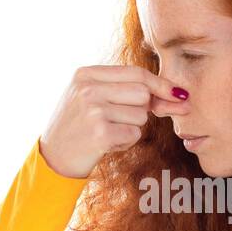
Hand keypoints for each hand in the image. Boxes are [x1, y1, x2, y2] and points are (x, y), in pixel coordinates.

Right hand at [39, 65, 188, 177]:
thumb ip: (124, 90)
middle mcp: (88, 89)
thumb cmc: (79, 126)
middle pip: (142, 93)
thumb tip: (175, 94)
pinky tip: (105, 144)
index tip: (178, 93)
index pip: (135, 73)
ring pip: (140, 116)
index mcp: (86, 74)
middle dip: (142, 109)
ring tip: (107, 132)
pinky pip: (134, 135)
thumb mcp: (91, 97)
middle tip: (120, 120)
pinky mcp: (100, 133)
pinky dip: (125, 143)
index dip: (160, 84)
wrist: (53, 157)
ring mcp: (94, 110)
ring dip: (131, 128)